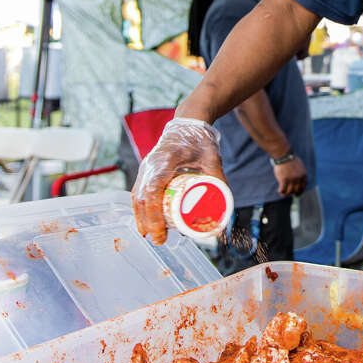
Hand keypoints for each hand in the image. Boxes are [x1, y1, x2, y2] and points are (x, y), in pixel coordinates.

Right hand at [132, 118, 223, 244]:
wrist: (189, 122)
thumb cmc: (200, 139)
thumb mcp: (213, 158)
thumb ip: (219, 180)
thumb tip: (226, 208)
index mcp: (165, 161)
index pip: (153, 192)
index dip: (153, 216)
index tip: (160, 234)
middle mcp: (151, 164)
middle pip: (141, 198)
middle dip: (146, 222)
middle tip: (157, 240)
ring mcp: (146, 166)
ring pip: (137, 195)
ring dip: (141, 217)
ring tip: (150, 235)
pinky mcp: (146, 169)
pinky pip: (138, 190)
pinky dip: (140, 207)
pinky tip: (145, 220)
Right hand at [273, 156, 307, 196]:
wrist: (284, 155)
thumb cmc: (290, 159)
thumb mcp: (300, 166)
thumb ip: (301, 173)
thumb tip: (302, 179)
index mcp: (303, 175)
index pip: (303, 187)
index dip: (300, 192)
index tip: (296, 193)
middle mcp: (298, 178)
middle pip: (296, 190)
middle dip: (292, 193)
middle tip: (289, 194)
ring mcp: (291, 179)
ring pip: (289, 191)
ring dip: (286, 194)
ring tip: (282, 193)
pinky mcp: (284, 180)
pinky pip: (283, 190)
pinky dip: (281, 192)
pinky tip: (279, 191)